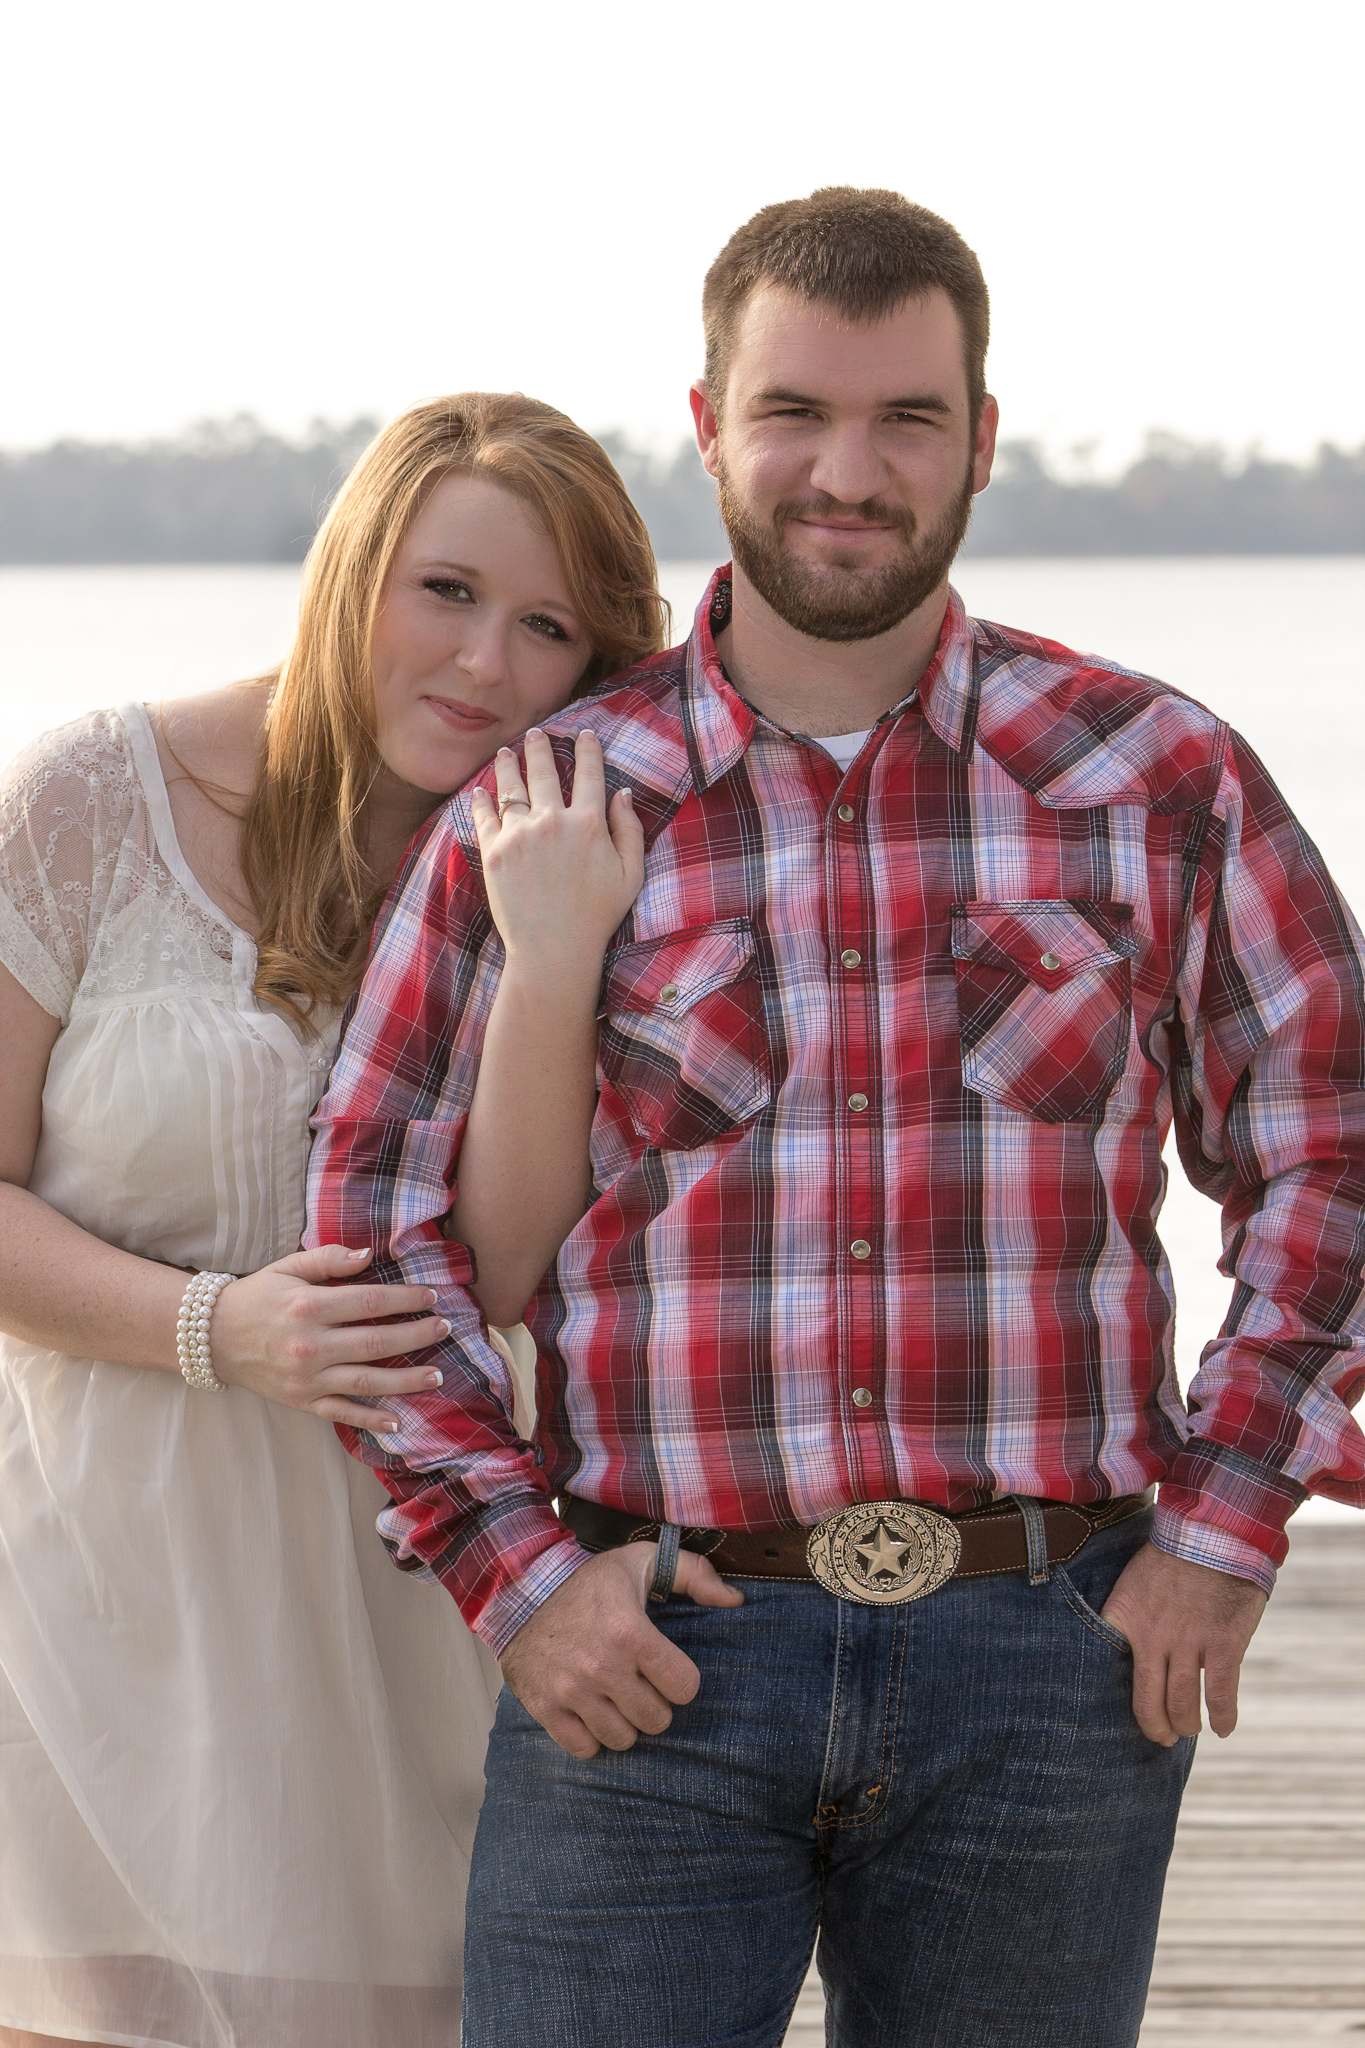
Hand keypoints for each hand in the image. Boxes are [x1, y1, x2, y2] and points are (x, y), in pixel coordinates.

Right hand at [209, 1243, 450, 1429]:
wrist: (212, 1337)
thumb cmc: (256, 1297)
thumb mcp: (287, 1268)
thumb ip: (328, 1259)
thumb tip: (369, 1254)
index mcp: (308, 1307)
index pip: (369, 1303)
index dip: (405, 1299)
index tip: (432, 1296)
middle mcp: (310, 1345)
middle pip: (375, 1342)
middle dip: (416, 1336)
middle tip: (445, 1329)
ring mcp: (307, 1378)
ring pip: (366, 1381)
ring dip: (406, 1381)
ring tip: (438, 1377)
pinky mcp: (302, 1401)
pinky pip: (341, 1413)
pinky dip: (369, 1420)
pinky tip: (398, 1423)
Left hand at [469, 727, 643, 965]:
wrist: (554, 949)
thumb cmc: (597, 916)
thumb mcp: (630, 874)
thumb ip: (629, 831)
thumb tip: (623, 795)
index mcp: (588, 823)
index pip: (589, 774)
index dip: (587, 750)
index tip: (583, 734)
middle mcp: (552, 821)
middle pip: (544, 771)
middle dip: (540, 746)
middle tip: (535, 733)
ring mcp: (519, 834)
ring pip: (511, 787)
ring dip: (507, 765)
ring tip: (504, 753)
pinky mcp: (494, 852)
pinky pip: (484, 817)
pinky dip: (481, 800)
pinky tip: (479, 790)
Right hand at [499, 1540, 744, 1758]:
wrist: (519, 1590)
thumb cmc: (588, 1581)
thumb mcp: (642, 1562)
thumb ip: (695, 1574)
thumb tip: (736, 1602)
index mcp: (630, 1631)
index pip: (684, 1687)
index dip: (680, 1679)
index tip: (666, 1668)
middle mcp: (601, 1666)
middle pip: (656, 1719)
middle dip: (654, 1704)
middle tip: (639, 1684)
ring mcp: (570, 1691)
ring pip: (622, 1739)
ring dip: (624, 1722)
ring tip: (615, 1698)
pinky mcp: (544, 1708)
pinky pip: (584, 1748)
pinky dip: (591, 1736)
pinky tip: (590, 1711)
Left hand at [1100, 1538, 1267, 1743]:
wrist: (1212, 1531)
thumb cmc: (1171, 1559)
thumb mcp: (1132, 1583)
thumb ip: (1129, 1619)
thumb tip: (1124, 1653)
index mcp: (1125, 1618)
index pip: (1109, 1673)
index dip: (1115, 1702)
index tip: (1123, 1716)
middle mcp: (1153, 1636)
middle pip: (1148, 1701)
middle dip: (1155, 1727)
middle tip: (1163, 1737)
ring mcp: (1189, 1641)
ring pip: (1183, 1703)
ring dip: (1186, 1724)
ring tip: (1189, 1729)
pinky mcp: (1223, 1643)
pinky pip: (1220, 1694)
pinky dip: (1222, 1718)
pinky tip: (1223, 1729)